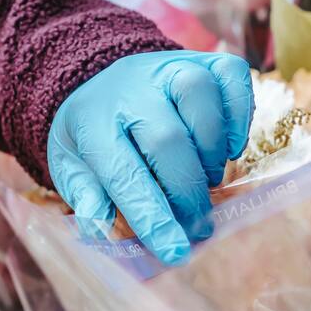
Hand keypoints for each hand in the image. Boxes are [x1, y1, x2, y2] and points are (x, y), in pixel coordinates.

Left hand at [48, 51, 253, 264]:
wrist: (103, 76)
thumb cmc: (93, 133)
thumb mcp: (70, 165)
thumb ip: (86, 195)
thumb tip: (99, 228)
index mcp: (92, 122)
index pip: (125, 175)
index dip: (153, 217)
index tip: (176, 252)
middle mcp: (131, 88)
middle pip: (168, 139)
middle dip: (188, 191)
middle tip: (197, 222)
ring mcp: (169, 67)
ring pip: (200, 95)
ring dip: (211, 150)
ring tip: (208, 178)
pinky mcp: (203, 59)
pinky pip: (232, 76)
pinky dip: (239, 114)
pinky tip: (228, 146)